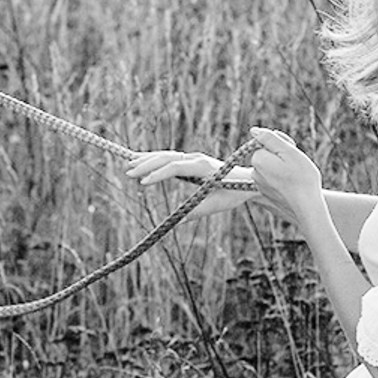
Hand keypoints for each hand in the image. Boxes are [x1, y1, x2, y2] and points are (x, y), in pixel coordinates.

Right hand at [125, 149, 255, 217]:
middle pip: (167, 157)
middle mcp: (196, 158)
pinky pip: (169, 157)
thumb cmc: (234, 193)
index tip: (143, 183)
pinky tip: (140, 161)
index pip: (176, 167)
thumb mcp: (217, 205)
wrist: (248, 180)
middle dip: (147, 164)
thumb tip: (176, 222)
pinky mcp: (190, 160)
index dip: (159, 174)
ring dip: (147, 159)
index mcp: (203, 167)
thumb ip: (197, 211)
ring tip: (129, 164)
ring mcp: (193, 157)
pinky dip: (154, 159)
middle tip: (129, 173)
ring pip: (166, 155)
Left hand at [246, 126, 323, 221]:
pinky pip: (274, 179)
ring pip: (272, 167)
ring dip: (283, 166)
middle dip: (281, 155)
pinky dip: (283, 178)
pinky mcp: (267, 194)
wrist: (307, 206)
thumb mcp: (289, 151)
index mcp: (258, 160)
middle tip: (296, 163)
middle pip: (268, 155)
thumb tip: (254, 130)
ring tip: (296, 174)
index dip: (281, 143)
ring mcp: (260, 185)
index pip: (266, 142)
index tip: (293, 149)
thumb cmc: (302, 177)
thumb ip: (270, 139)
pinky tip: (293, 183)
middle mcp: (255, 173)